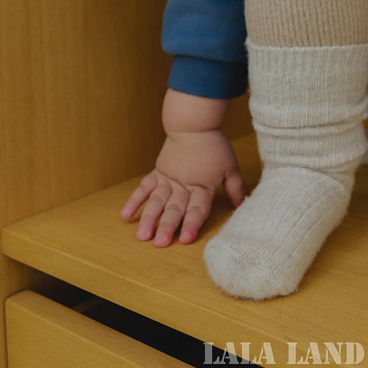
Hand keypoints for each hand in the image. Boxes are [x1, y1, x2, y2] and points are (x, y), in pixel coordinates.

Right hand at [120, 129, 244, 246]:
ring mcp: (168, 179)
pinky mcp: (158, 172)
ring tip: (142, 236)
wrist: (192, 124)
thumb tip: (241, 206)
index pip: (197, 208)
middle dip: (167, 227)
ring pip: (157, 201)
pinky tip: (126, 215)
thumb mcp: (230, 166)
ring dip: (149, 218)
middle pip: (175, 208)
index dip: (192, 224)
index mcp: (202, 186)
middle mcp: (183, 185)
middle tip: (159, 243)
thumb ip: (235, 187)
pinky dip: (135, 201)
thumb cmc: (213, 145)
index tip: (185, 239)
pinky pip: (144, 188)